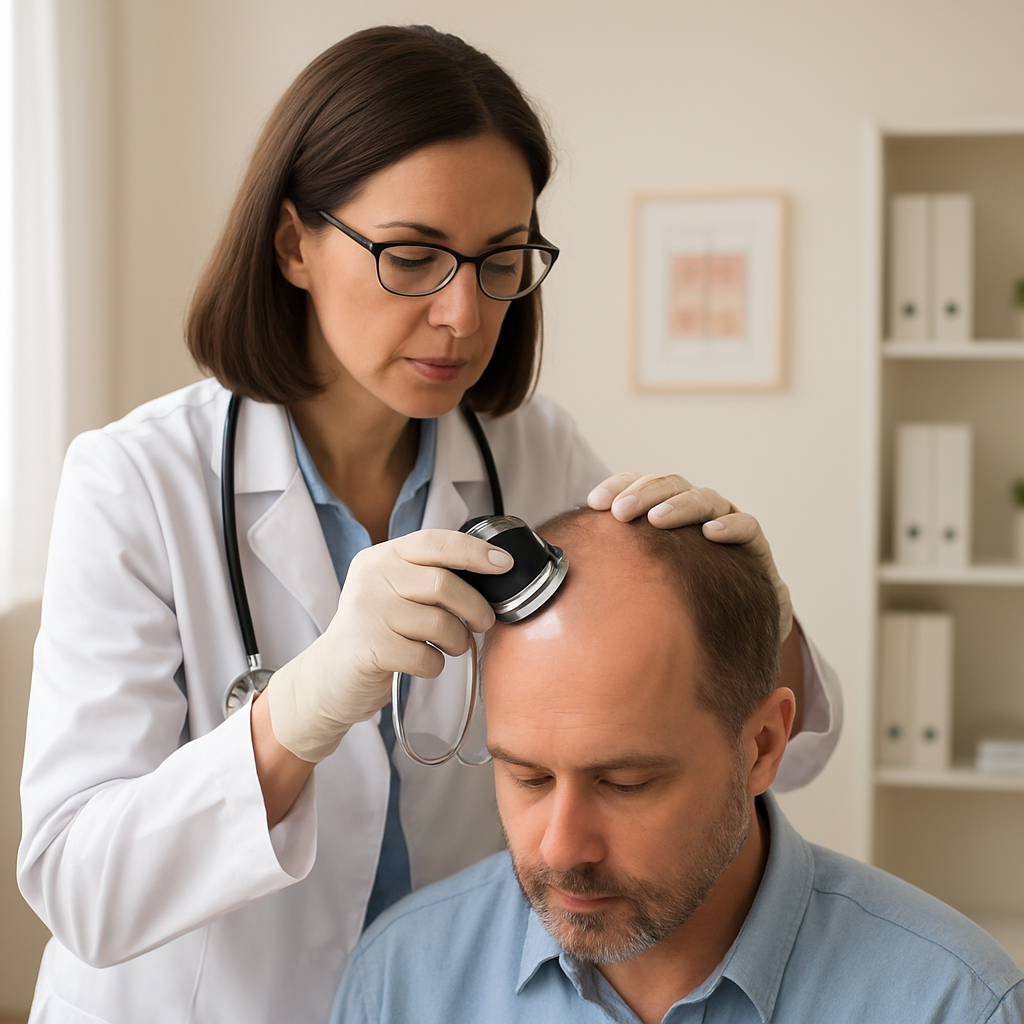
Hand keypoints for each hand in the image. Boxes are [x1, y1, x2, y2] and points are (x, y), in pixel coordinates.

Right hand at [265, 530, 511, 762]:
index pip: (435, 542)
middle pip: (444, 583)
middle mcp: (371, 577)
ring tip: (451, 646)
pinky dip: (435, 665)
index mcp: (382, 556)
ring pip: (440, 623)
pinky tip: (424, 663)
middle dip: (475, 607)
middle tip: (483, 622)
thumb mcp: (395, 592)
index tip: (504, 563)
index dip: (474, 551)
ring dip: (457, 641)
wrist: (330, 677)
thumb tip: (490, 574)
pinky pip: (425, 657)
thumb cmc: (376, 632)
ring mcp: (367, 611)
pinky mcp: (368, 647)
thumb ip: (429, 577)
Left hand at [588, 472, 792, 639]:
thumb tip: (565, 564)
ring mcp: (726, 522)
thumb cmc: (681, 599)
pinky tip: (712, 533)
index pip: (641, 485)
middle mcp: (696, 511)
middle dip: (644, 493)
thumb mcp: (643, 582)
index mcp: (665, 512)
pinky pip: (748, 526)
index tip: (595, 502)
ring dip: (681, 505)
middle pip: (671, 485)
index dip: (619, 486)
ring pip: (706, 498)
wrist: (738, 628)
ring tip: (659, 520)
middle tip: (622, 512)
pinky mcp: (754, 546)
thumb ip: (612, 569)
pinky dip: (730, 525)